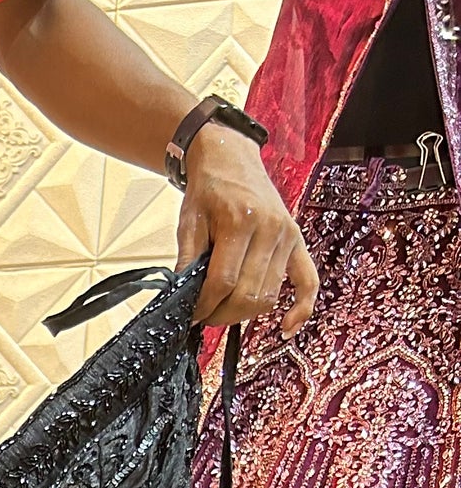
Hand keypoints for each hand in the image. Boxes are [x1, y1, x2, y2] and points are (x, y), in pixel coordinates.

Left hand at [176, 124, 318, 337]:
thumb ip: (187, 261)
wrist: (232, 159)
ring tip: (223, 312)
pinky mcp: (297, 242)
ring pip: (269, 295)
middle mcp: (270, 230)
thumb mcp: (189, 222)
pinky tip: (286, 328)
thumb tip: (181, 302)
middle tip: (203, 316)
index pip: (223, 282)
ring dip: (244, 314)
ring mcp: (287, 236)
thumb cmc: (209, 191)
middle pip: (248, 294)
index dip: (204, 307)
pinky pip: (307, 281)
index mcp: (241, 222)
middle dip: (221, 314)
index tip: (190, 316)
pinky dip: (300, 308)